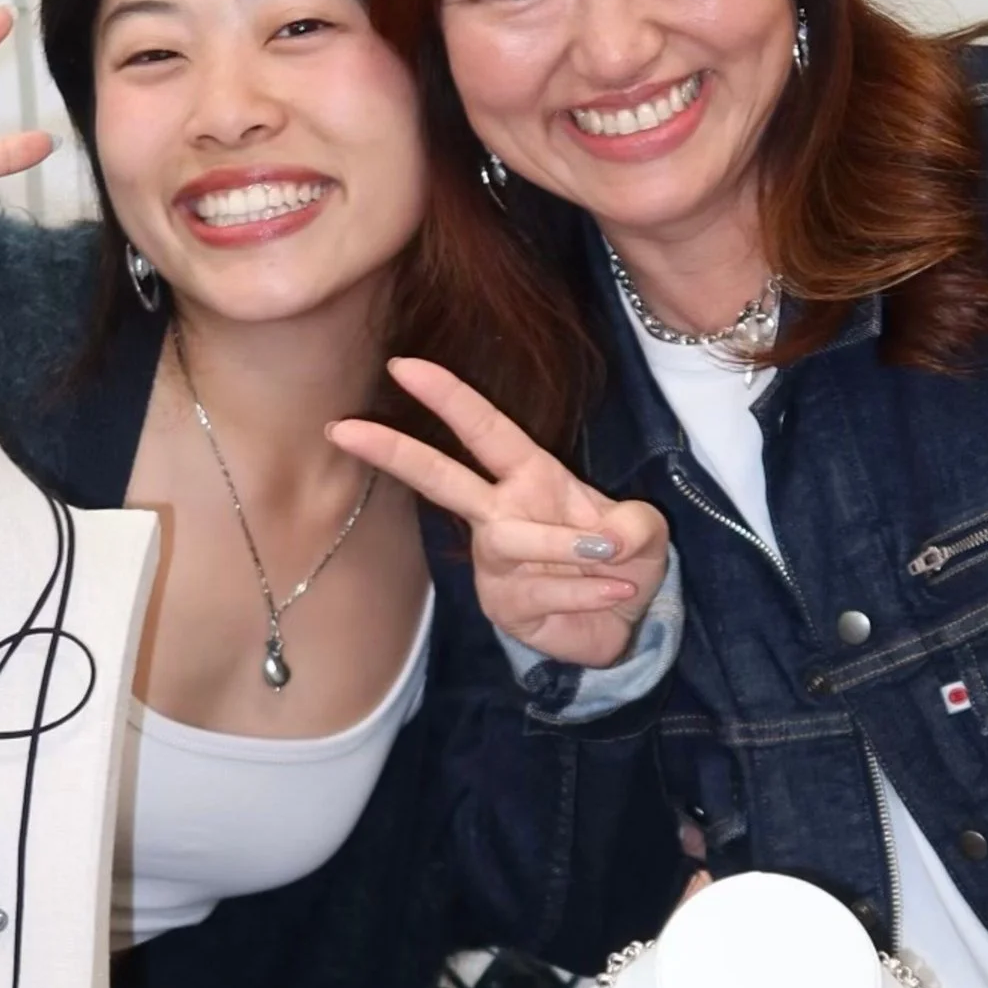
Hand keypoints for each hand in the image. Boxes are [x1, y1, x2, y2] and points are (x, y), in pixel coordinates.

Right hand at [328, 356, 669, 669]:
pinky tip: (613, 592)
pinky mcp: (502, 604)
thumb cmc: (620, 559)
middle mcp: (500, 512)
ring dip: (567, 547)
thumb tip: (607, 538)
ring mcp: (495, 561)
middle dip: (394, 451)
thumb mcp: (644, 530)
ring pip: (511, 540)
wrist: (622, 621)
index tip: (404, 366)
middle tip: (344, 428)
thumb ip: (635, 523)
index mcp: (529, 475)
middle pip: (440, 478)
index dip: (447, 396)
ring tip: (611, 558)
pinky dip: (587, 591)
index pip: (484, 430)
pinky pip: (538, 590)